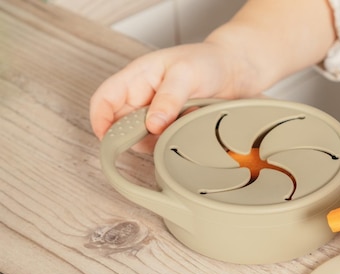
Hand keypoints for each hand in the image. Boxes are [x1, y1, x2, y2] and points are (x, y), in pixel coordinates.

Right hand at [89, 41, 260, 150]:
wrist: (237, 70)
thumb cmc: (208, 61)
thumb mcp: (186, 74)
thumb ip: (168, 98)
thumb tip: (153, 124)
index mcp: (137, 78)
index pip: (104, 100)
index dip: (100, 121)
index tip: (109, 141)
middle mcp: (143, 97)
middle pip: (122, 126)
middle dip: (138, 135)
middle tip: (162, 132)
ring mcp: (158, 114)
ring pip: (145, 139)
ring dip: (162, 138)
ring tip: (186, 119)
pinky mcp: (173, 127)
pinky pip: (166, 143)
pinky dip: (177, 140)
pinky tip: (192, 124)